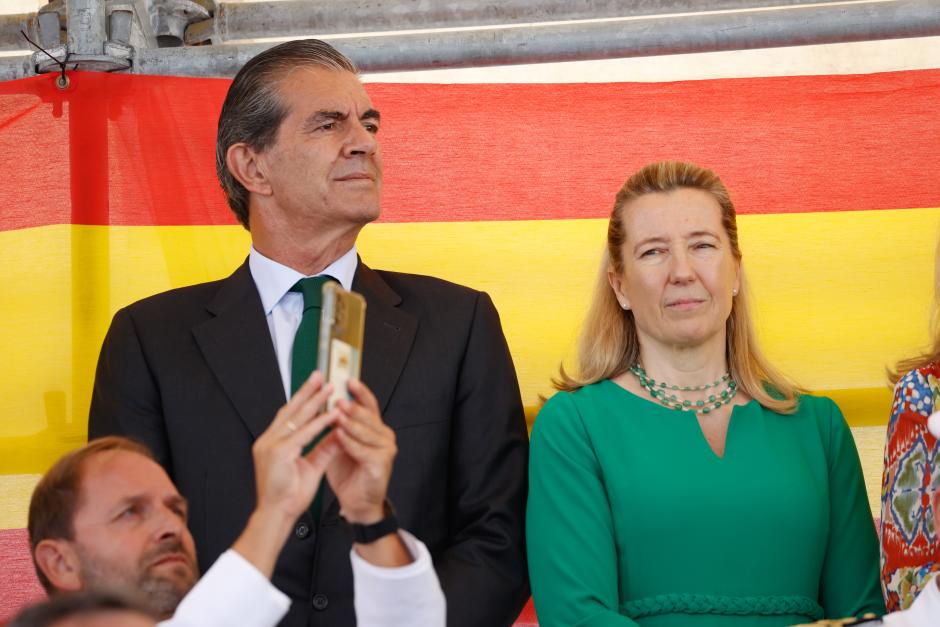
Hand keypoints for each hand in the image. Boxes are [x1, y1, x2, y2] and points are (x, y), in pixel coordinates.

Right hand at [252, 371, 339, 519]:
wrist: (276, 516)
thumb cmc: (289, 495)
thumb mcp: (310, 466)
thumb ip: (324, 449)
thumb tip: (338, 433)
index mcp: (271, 442)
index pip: (288, 415)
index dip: (302, 400)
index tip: (315, 387)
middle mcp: (268, 440)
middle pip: (290, 410)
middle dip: (307, 391)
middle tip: (320, 375)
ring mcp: (271, 445)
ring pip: (297, 417)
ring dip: (315, 401)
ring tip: (330, 388)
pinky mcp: (279, 452)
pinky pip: (304, 433)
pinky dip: (320, 423)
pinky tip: (333, 414)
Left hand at [326, 379, 396, 522]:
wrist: (357, 502)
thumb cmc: (348, 472)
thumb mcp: (339, 442)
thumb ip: (335, 424)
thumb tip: (322, 403)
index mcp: (375, 428)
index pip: (368, 404)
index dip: (359, 391)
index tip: (348, 379)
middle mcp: (384, 435)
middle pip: (369, 414)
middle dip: (352, 405)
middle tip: (337, 396)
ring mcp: (385, 449)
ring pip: (367, 431)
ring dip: (350, 422)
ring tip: (336, 413)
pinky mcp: (381, 464)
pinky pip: (364, 450)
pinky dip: (351, 443)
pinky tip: (339, 436)